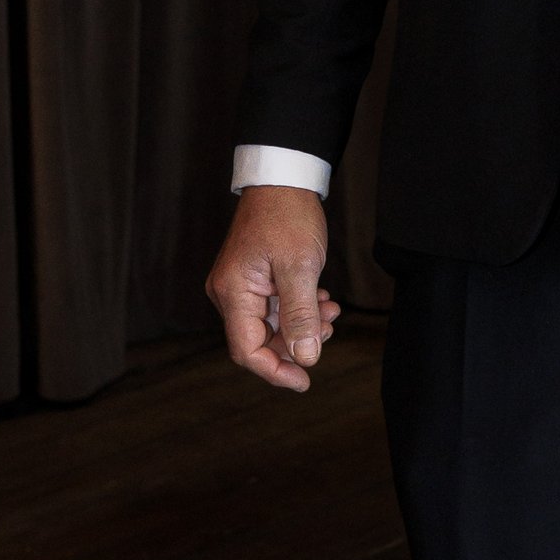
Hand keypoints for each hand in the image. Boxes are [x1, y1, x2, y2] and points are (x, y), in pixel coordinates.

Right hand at [208, 186, 340, 394]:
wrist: (283, 178)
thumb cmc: (288, 216)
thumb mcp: (301, 268)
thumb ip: (301, 316)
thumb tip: (305, 357)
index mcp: (233, 293)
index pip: (246, 350)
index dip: (275, 371)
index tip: (304, 380)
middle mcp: (229, 292)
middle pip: (258, 340)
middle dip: (295, 343)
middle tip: (328, 329)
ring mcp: (240, 285)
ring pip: (270, 324)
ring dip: (301, 325)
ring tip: (330, 311)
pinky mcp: (253, 278)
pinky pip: (273, 307)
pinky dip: (298, 309)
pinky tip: (321, 299)